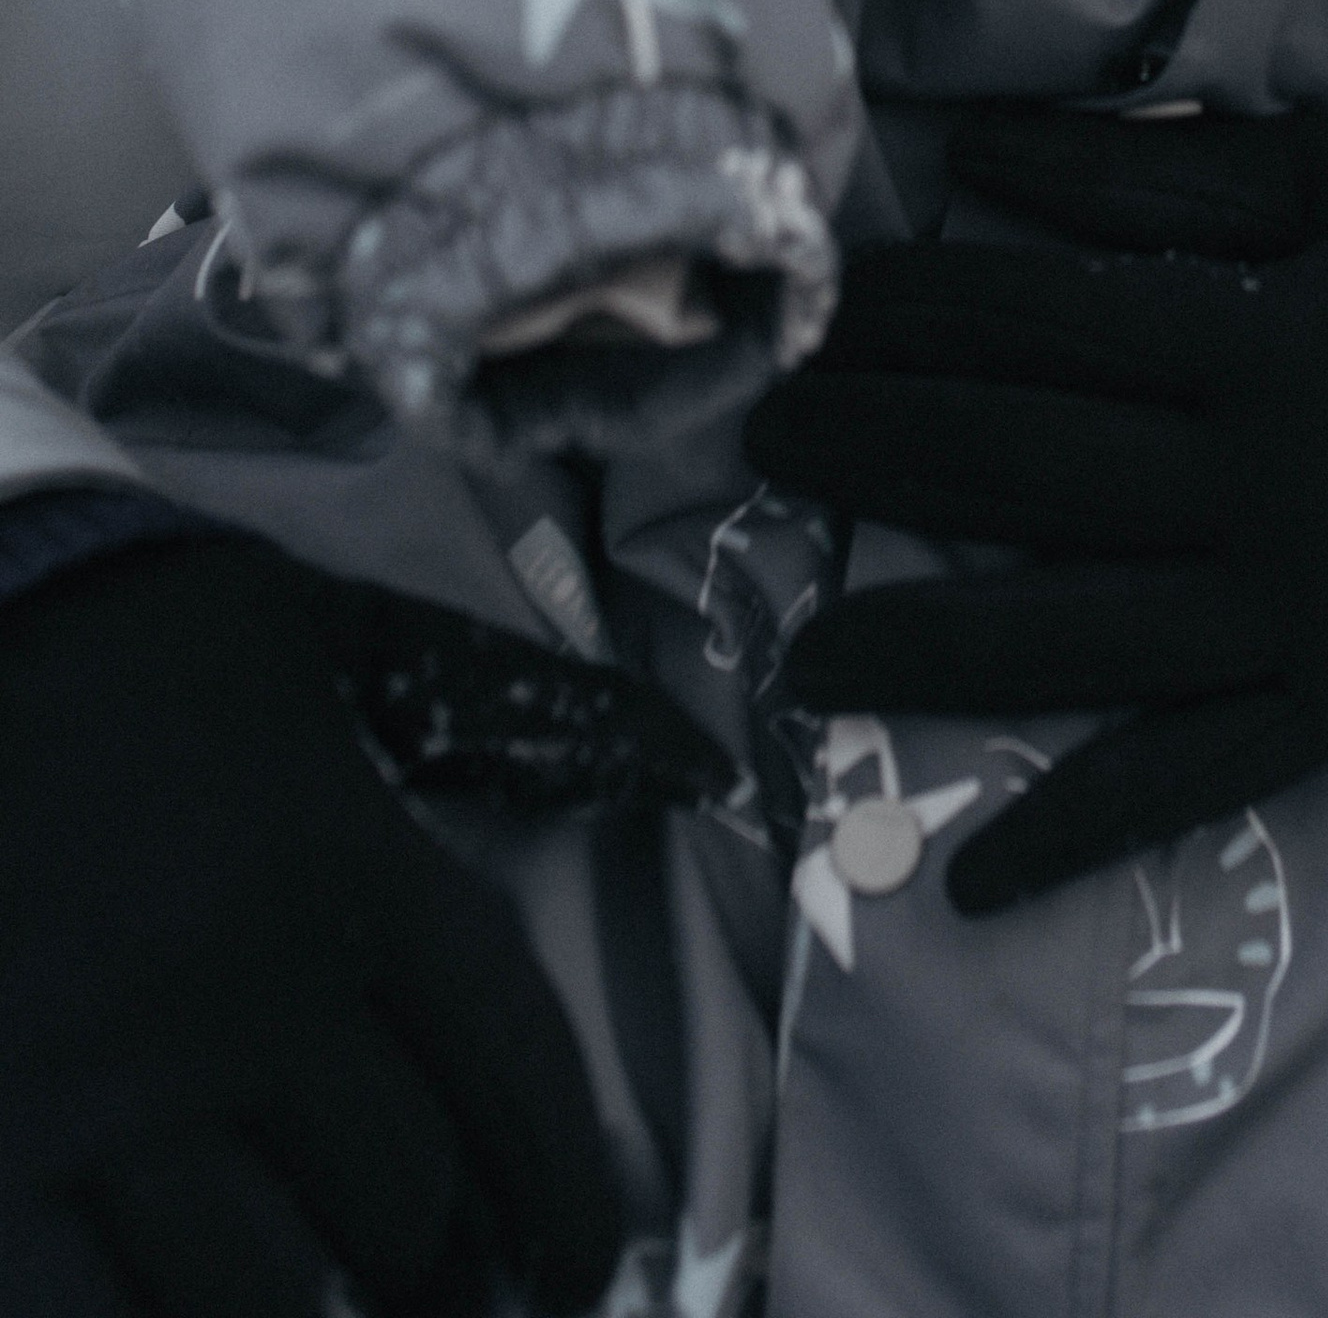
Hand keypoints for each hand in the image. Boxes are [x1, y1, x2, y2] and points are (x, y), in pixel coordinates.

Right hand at [0, 535, 629, 1317]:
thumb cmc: (114, 628)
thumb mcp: (314, 632)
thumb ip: (499, 698)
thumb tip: (686, 757)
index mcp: (344, 865)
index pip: (512, 1070)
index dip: (566, 1193)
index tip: (579, 1264)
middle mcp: (240, 994)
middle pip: (400, 1204)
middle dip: (431, 1263)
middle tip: (435, 1282)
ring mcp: (93, 1091)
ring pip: (260, 1297)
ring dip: (301, 1311)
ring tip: (313, 1298)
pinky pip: (90, 1313)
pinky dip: (144, 1316)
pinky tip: (163, 1295)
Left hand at [745, 113, 1327, 912]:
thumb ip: (1163, 176)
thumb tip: (981, 149)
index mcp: (1261, 338)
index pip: (1041, 323)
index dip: (913, 314)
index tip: (815, 305)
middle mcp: (1264, 483)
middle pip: (1026, 470)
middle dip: (875, 453)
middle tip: (756, 439)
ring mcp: (1299, 608)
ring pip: (1079, 636)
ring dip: (927, 648)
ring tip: (797, 658)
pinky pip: (1198, 776)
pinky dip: (1088, 828)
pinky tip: (978, 880)